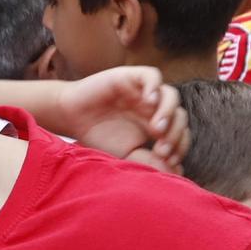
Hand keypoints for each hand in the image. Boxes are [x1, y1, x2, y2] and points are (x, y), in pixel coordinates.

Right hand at [60, 67, 188, 172]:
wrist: (70, 117)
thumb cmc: (98, 136)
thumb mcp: (126, 155)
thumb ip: (149, 162)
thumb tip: (176, 173)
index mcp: (156, 125)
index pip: (180, 133)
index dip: (179, 146)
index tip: (168, 161)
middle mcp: (154, 108)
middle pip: (179, 116)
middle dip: (175, 134)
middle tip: (161, 150)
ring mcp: (144, 92)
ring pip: (171, 95)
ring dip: (168, 113)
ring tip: (157, 129)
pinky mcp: (131, 77)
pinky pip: (152, 76)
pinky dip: (155, 87)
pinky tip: (149, 101)